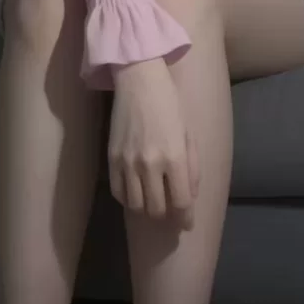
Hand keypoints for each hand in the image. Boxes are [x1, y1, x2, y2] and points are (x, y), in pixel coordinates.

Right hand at [109, 57, 199, 224]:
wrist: (138, 80)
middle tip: (171, 212)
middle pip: (157, 209)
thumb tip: (189, 196)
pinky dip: (128, 199)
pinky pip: (118, 193)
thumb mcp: (189, 134)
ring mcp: (128, 163)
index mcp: (174, 157)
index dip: (185, 218)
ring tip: (153, 202)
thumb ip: (192, 167)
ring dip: (147, 209)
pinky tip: (136, 192)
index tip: (187, 223)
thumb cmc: (170, 104)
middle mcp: (150, 164)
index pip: (181, 202)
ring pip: (136, 206)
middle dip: (167, 216)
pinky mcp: (111, 159)